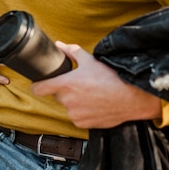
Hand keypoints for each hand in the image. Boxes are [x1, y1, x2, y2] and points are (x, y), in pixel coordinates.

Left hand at [31, 42, 161, 128]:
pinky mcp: (83, 124)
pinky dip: (82, 112)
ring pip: (67, 106)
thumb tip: (59, 45)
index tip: (40, 84)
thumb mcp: (90, 60)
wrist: (131, 98)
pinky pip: (77, 117)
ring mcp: (75, 114)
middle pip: (56, 95)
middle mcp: (68, 101)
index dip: (37, 86)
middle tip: (78, 86)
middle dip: (63, 91)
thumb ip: (71, 52)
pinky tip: (93, 105)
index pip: (39, 89)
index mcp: (65, 84)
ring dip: (73, 102)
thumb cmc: (110, 78)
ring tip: (89, 95)